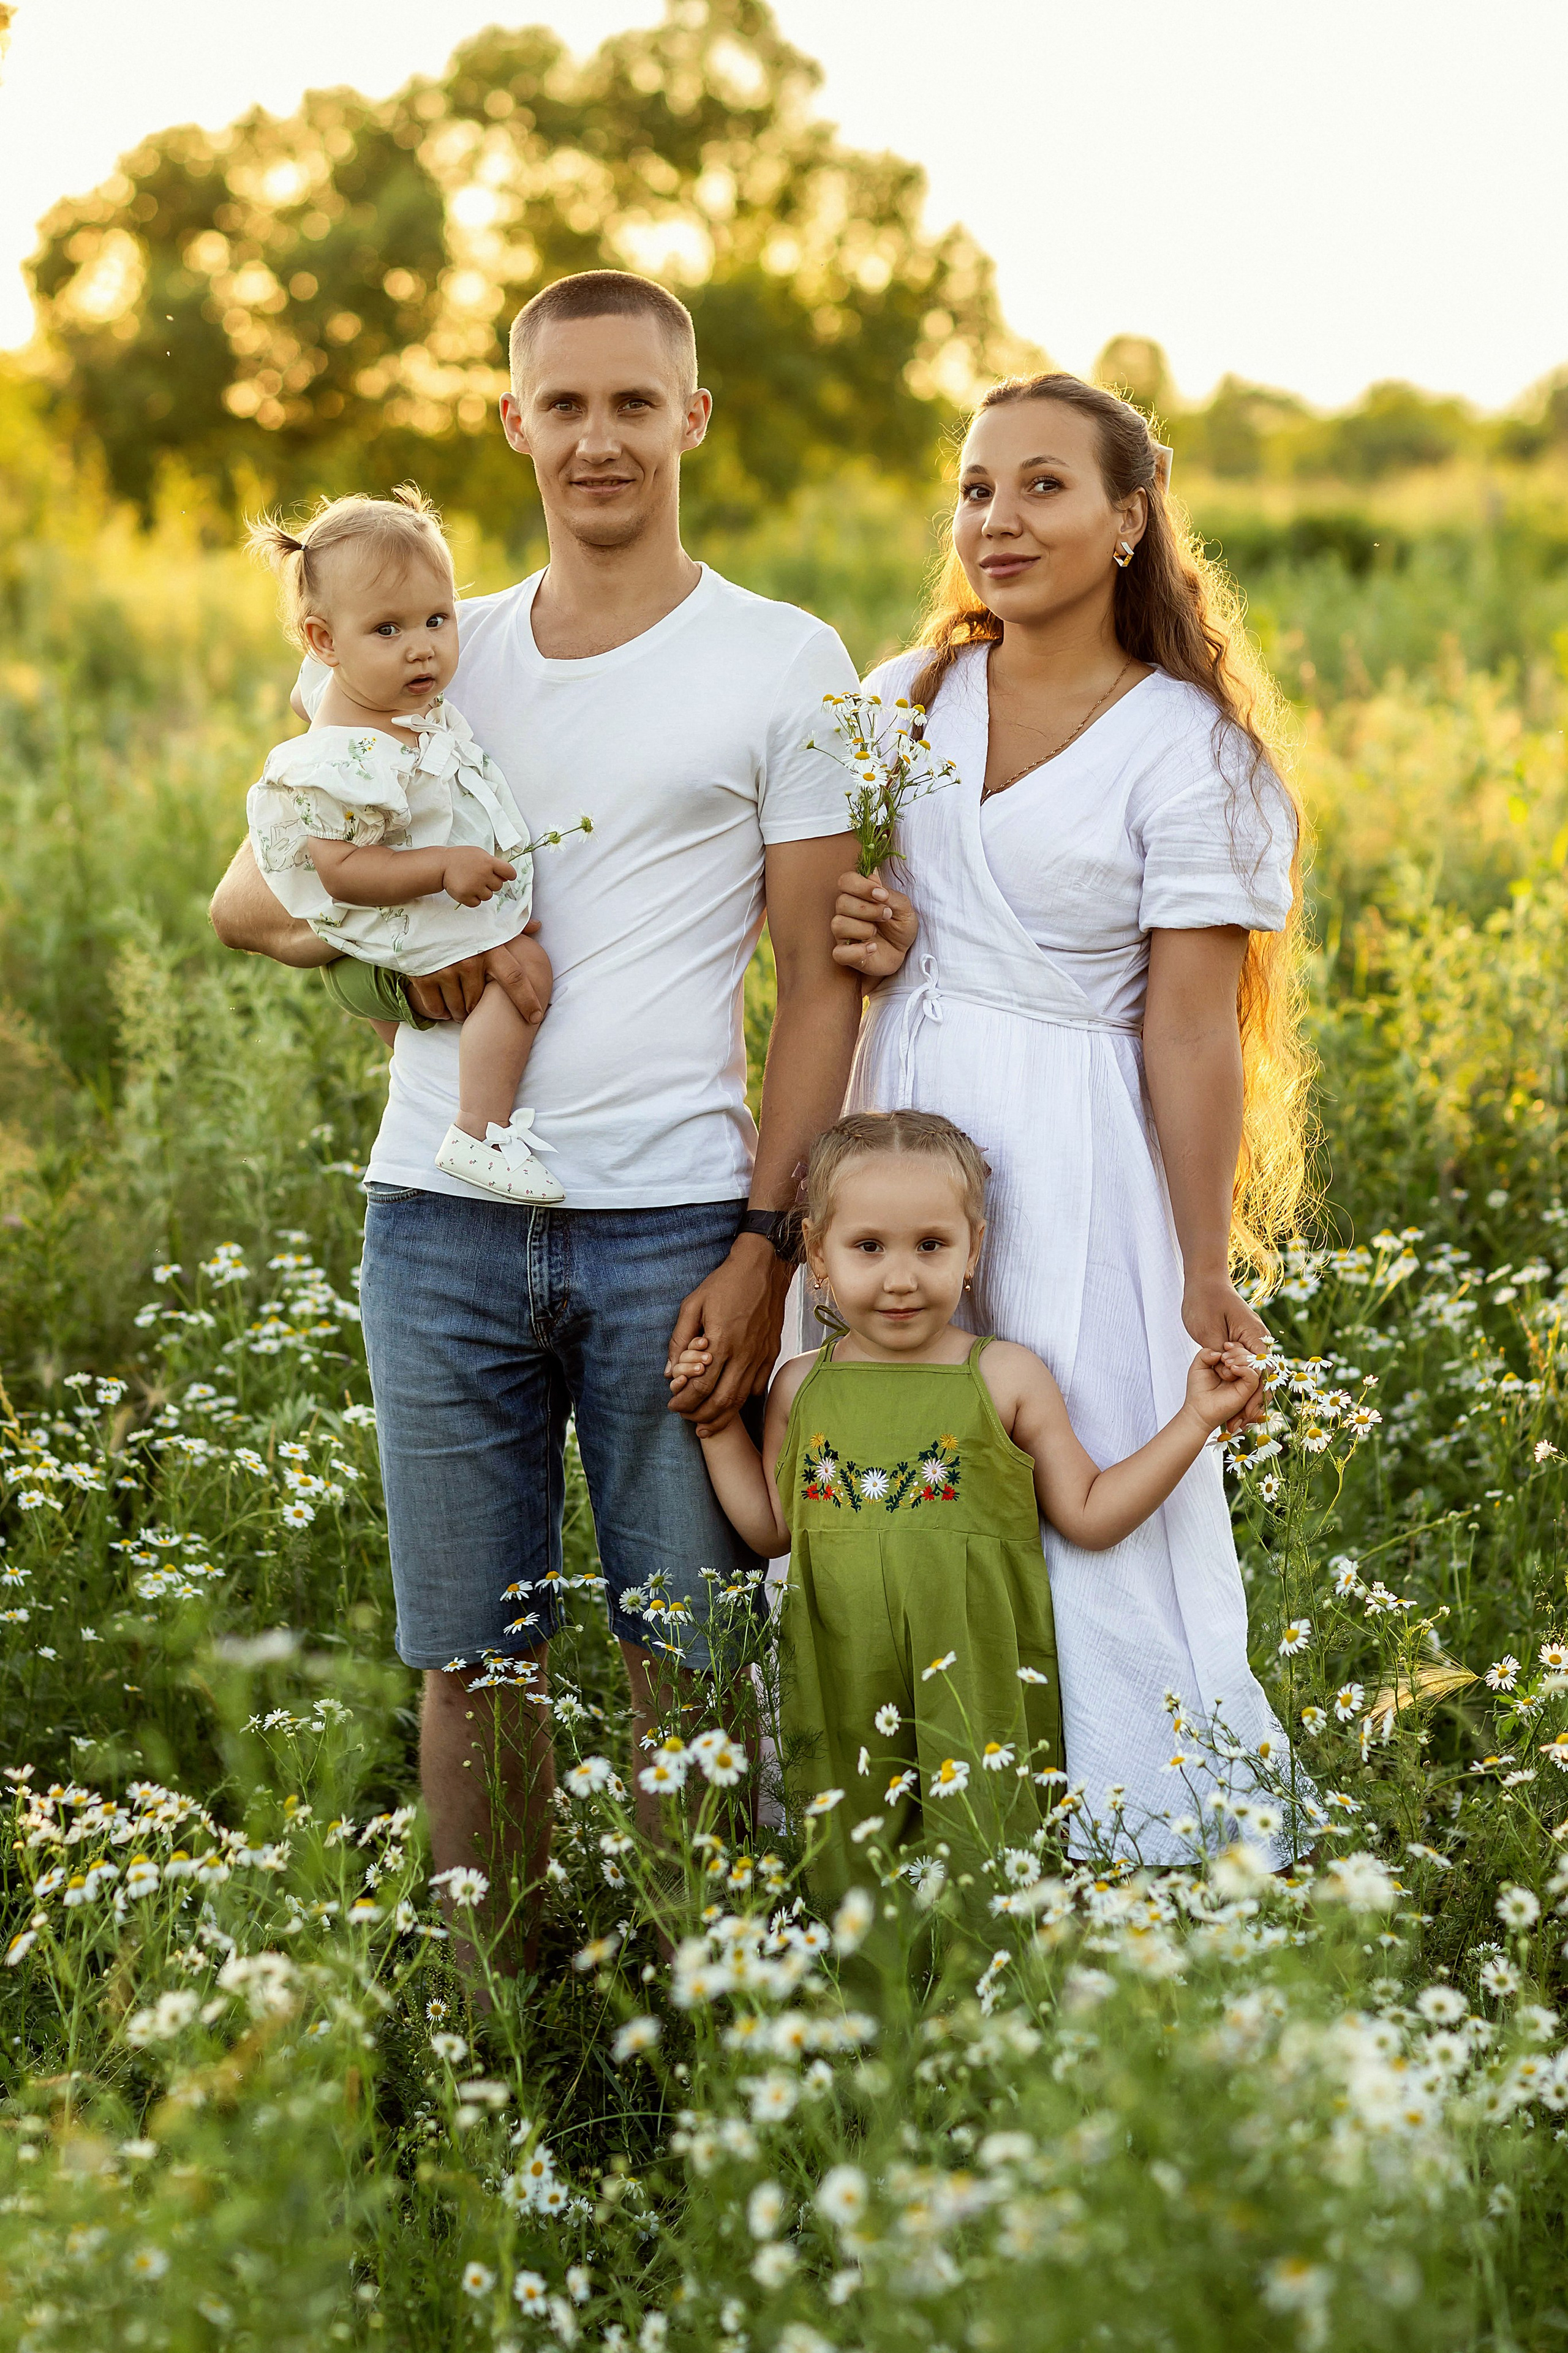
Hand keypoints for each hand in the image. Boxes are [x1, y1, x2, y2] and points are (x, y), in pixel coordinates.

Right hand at [405, 921, 550, 1023]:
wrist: (416, 910)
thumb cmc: (458, 919)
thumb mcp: (485, 920)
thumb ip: (512, 928)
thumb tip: (538, 926)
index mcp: (489, 948)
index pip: (515, 979)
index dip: (527, 1000)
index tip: (535, 1017)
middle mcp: (469, 961)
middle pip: (479, 1002)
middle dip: (476, 1009)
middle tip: (473, 1005)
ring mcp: (445, 971)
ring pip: (458, 1009)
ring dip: (459, 1013)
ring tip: (458, 1006)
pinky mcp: (423, 978)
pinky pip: (436, 1008)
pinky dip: (440, 1012)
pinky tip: (443, 1007)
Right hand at [442, 848, 516, 906]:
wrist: (441, 865)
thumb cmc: (460, 858)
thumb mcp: (479, 854)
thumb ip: (493, 863)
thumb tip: (506, 876)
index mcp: (488, 862)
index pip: (509, 872)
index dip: (509, 875)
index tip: (506, 877)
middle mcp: (483, 874)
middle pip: (498, 886)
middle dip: (491, 883)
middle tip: (479, 877)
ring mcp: (474, 886)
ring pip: (488, 896)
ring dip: (481, 892)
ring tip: (471, 883)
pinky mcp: (465, 896)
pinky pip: (477, 903)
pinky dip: (472, 899)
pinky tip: (466, 889)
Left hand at [664, 1240, 789, 1436]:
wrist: (763, 1268)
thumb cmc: (724, 1283)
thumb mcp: (692, 1304)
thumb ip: (678, 1338)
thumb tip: (669, 1371)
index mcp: (721, 1342)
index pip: (701, 1387)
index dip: (684, 1401)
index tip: (673, 1404)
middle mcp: (744, 1354)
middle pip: (722, 1401)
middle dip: (701, 1416)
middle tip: (686, 1419)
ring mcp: (761, 1356)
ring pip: (741, 1399)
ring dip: (722, 1416)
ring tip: (705, 1425)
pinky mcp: (771, 1354)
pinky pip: (757, 1387)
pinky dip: (742, 1401)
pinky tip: (729, 1404)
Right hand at [830, 868, 917, 982]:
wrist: (904, 951)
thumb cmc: (900, 926)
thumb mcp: (904, 908)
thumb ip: (889, 894)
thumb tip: (872, 879)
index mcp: (858, 896)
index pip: (845, 881)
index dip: (861, 886)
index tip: (882, 895)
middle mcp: (846, 913)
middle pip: (841, 902)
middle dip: (868, 909)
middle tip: (886, 915)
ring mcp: (843, 934)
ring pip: (838, 924)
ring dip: (862, 928)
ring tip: (876, 933)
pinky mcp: (846, 955)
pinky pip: (838, 953)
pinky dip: (857, 951)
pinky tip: (872, 949)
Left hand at [1182, 1273, 1271, 1431]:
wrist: (1203, 1284)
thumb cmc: (1205, 1302)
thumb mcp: (1209, 1330)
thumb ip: (1221, 1353)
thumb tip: (1230, 1370)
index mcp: (1255, 1337)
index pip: (1262, 1372)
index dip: (1255, 1396)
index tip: (1247, 1414)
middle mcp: (1257, 1342)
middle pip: (1262, 1379)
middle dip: (1253, 1404)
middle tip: (1240, 1426)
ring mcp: (1250, 1344)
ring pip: (1255, 1378)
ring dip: (1248, 1400)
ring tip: (1237, 1423)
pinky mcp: (1240, 1347)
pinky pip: (1245, 1370)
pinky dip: (1242, 1388)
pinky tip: (1233, 1405)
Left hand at [1183, 1341, 1263, 1434]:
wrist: (1198, 1409)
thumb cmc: (1198, 1388)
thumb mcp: (1198, 1365)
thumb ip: (1206, 1353)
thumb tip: (1219, 1352)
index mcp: (1234, 1363)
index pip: (1244, 1347)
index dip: (1236, 1345)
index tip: (1224, 1346)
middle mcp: (1243, 1371)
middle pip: (1252, 1352)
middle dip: (1238, 1350)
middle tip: (1223, 1358)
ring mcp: (1247, 1380)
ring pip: (1256, 1363)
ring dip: (1242, 1358)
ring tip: (1226, 1363)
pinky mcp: (1248, 1390)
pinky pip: (1254, 1376)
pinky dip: (1245, 1369)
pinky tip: (1232, 1369)